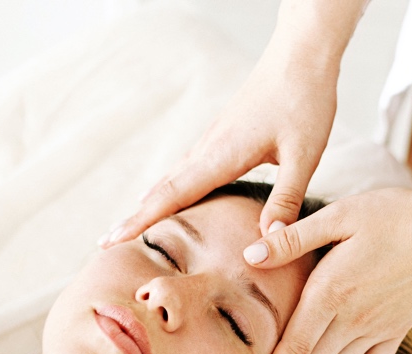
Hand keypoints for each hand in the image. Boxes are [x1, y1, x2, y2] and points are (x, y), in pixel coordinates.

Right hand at [99, 37, 338, 246]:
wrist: (301, 55)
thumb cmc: (304, 102)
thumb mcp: (303, 156)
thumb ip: (285, 200)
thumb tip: (267, 241)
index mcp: (222, 154)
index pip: (173, 195)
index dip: (142, 220)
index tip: (112, 240)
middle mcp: (209, 146)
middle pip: (164, 188)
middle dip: (135, 216)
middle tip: (106, 242)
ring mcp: (214, 138)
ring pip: (174, 176)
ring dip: (151, 202)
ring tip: (132, 224)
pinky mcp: (224, 133)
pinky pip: (189, 166)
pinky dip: (172, 185)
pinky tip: (172, 192)